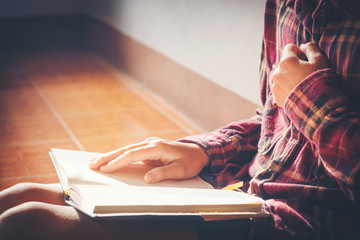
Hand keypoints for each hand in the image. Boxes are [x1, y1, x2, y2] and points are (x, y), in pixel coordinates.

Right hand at [89, 137, 208, 183]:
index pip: (133, 154)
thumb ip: (164, 174)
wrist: (198, 152)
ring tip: (94, 162)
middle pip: (125, 150)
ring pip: (126, 150)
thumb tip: (147, 179)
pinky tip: (110, 160)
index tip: (106, 169)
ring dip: (111, 156)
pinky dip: (119, 156)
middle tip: (91, 164)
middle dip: (108, 157)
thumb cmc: (190, 162)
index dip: (119, 162)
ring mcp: (149, 145)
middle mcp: (150, 143)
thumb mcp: (181, 170)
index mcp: (157, 147)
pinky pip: (131, 153)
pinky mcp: (148, 149)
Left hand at [272, 42, 328, 107]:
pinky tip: (298, 93)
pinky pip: (281, 88)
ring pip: (282, 76)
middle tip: (306, 74)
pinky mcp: (276, 97)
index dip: (300, 52)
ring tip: (302, 85)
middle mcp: (276, 72)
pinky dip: (287, 88)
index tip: (307, 61)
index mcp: (286, 61)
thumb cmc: (319, 81)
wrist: (317, 106)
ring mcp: (275, 86)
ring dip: (289, 77)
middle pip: (285, 63)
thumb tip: (303, 46)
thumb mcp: (320, 60)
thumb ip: (311, 48)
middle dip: (294, 65)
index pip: (290, 48)